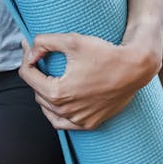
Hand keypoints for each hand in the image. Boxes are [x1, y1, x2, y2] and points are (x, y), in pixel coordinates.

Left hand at [18, 30, 160, 129]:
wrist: (135, 68)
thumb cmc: (105, 53)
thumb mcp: (72, 40)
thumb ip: (44, 42)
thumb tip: (29, 50)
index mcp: (57, 92)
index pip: (27, 75)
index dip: (27, 57)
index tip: (30, 46)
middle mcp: (66, 110)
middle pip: (36, 91)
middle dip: (36, 74)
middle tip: (40, 57)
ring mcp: (78, 120)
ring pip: (48, 109)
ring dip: (44, 93)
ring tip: (49, 78)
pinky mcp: (90, 123)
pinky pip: (64, 123)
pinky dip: (58, 113)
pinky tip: (60, 100)